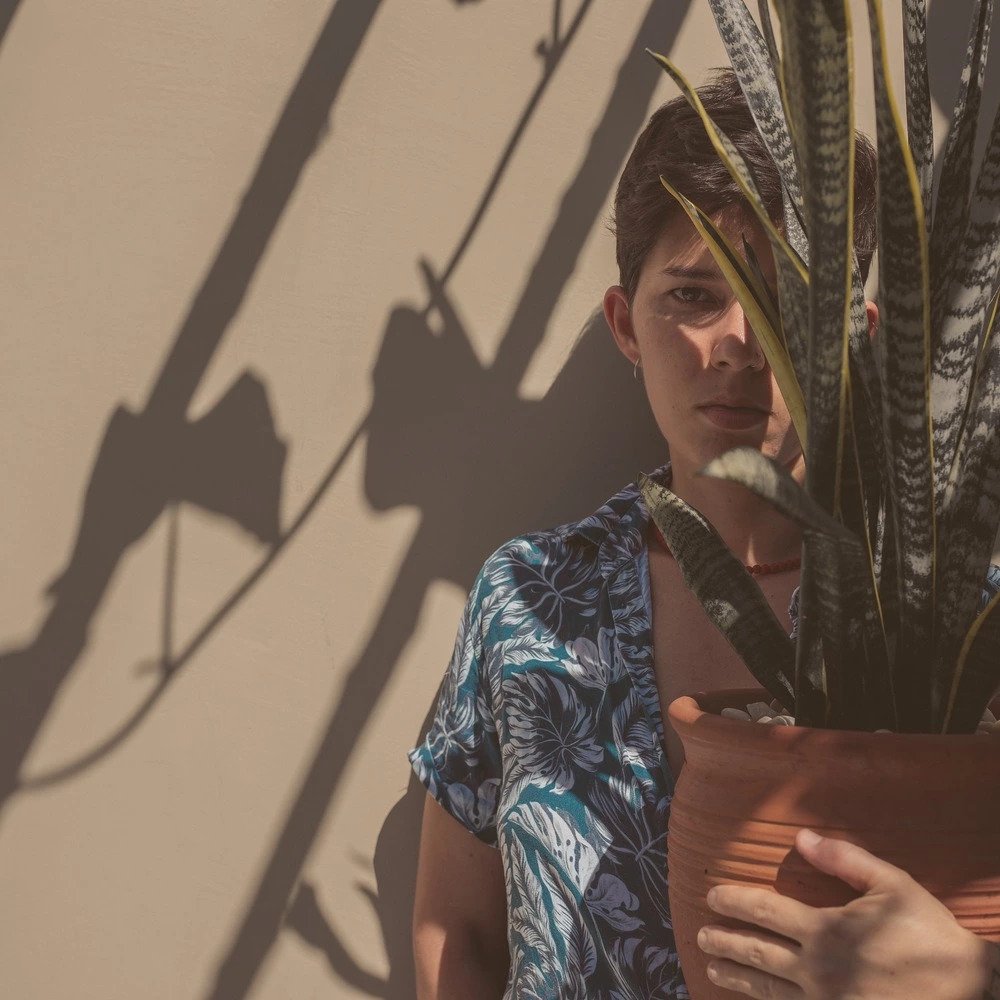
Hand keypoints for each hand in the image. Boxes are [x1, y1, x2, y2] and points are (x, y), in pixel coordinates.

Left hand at [696, 828, 998, 998]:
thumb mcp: (891, 884)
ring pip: (768, 990)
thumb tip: (802, 837)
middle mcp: (817, 968)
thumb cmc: (928, 934)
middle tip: (700, 936)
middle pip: (756, 953)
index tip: (711, 896)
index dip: (733, 901)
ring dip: (736, 978)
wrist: (968, 992)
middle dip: (724, 942)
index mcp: (825, 929)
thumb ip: (844, 859)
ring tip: (712, 969)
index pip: (764, 911)